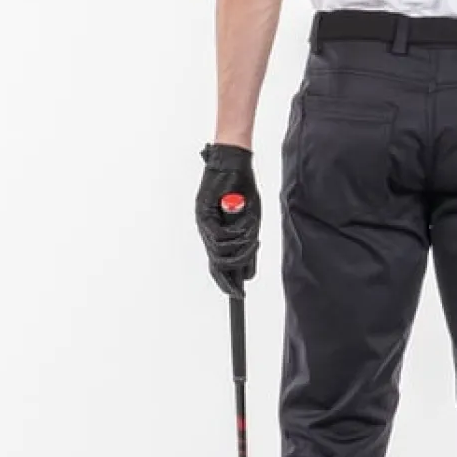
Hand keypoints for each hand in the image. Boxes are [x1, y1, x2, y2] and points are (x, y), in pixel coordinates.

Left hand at [196, 143, 260, 297]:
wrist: (234, 161)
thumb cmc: (242, 187)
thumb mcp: (250, 219)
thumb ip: (247, 241)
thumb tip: (248, 269)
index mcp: (216, 232)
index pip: (217, 263)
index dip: (226, 282)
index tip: (237, 295)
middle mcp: (207, 229)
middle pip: (215, 265)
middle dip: (228, 280)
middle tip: (241, 288)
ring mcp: (204, 222)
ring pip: (219, 253)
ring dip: (240, 251)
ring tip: (252, 239)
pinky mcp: (204, 213)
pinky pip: (220, 236)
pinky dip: (237, 237)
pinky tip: (247, 230)